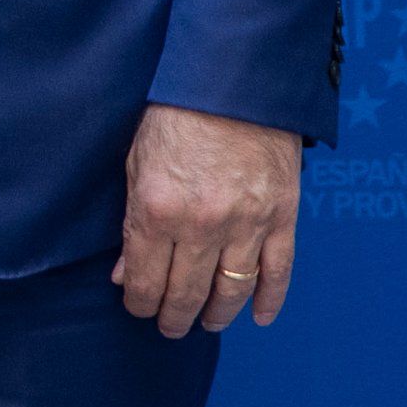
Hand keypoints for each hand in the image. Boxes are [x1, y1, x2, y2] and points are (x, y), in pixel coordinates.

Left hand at [114, 104, 302, 336]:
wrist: (235, 79)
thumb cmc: (176, 115)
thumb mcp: (136, 163)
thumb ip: (131, 222)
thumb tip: (124, 273)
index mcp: (156, 210)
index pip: (144, 279)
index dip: (139, 302)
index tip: (138, 308)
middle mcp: (201, 225)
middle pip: (186, 293)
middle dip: (173, 316)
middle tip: (169, 327)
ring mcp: (246, 224)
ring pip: (231, 290)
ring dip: (216, 314)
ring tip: (206, 323)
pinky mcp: (282, 217)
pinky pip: (278, 271)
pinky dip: (269, 299)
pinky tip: (258, 317)